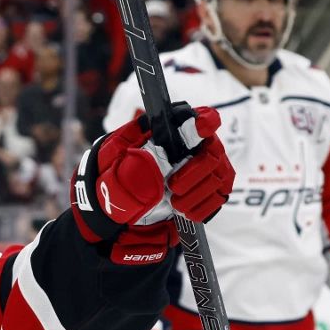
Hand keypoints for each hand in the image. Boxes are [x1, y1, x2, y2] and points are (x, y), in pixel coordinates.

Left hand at [71, 103, 233, 263]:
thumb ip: (126, 164)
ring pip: (218, 178)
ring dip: (195, 194)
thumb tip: (148, 163)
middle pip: (212, 154)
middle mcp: (193, 147)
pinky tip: (183, 210)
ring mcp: (205, 169)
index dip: (203, 121)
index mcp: (168, 133)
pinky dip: (200, 207)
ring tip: (173, 202)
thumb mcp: (111, 171)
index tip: (203, 126)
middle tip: (172, 186)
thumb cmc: (116, 180)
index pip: (196, 118)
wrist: (120, 210)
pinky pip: (218, 198)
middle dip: (194, 173)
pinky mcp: (210, 190)